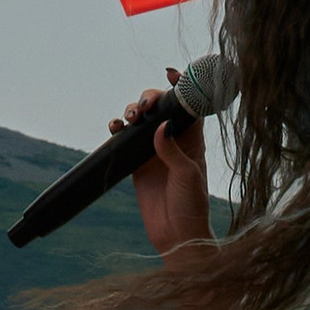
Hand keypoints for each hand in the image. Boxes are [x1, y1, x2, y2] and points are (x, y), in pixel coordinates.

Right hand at [119, 95, 211, 257]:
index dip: (180, 86)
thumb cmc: (192, 206)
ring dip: (133, 111)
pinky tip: (116, 128)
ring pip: (141, 120)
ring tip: (130, 119)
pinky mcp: (136, 164)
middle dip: (150, 98)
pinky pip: (124, 139)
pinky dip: (118, 129)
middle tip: (145, 108)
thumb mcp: (187, 175)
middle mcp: (173, 141)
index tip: (170, 73)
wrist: (176, 236)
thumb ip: (173, 151)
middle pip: (160, 107)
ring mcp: (153, 151)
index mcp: (193, 139)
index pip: (188, 105)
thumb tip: (161, 126)